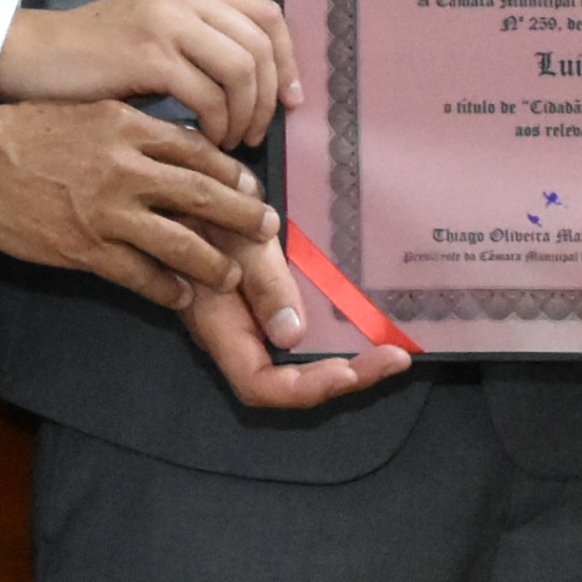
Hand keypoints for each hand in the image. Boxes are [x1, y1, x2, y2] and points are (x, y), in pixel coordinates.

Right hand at [0, 0, 301, 150]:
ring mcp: (166, 23)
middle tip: (255, 134)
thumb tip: (260, 83)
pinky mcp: (148, 56)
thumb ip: (202, 42)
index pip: (268, 15)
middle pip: (261, 46)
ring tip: (230, 142)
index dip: (289, 60)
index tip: (290, 101)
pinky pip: (210, 95)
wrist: (33, 57)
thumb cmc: (94, 58)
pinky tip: (205, 142)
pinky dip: (217, 125)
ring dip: (245, 115)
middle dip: (269, 98)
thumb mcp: (155, 33)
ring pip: (242, 71)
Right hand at [0, 99, 276, 308]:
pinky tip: (180, 297)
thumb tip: (176, 145)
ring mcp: (105, 210)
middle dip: (242, 215)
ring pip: (180, 242)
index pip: (197, 150)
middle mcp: (124, 166)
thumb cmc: (26, 132)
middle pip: (202, 194)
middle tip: (267, 229)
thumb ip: (133, 129)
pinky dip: (166, 289)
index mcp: (127, 127)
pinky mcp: (83, 248)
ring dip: (213, 263)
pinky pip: (139, 274)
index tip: (251, 185)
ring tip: (231, 274)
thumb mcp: (90, 113)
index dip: (231, 172)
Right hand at [182, 217, 415, 409]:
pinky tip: (366, 327)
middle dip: (344, 377)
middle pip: (289, 383)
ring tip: (391, 352)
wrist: (186, 194)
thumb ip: (263, 283)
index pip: (261, 385)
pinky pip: (302, 337)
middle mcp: (238, 338)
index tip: (351, 371)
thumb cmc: (206, 210)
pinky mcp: (265, 308)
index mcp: (221, 329)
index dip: (307, 387)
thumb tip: (293, 337)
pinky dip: (335, 339)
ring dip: (346, 364)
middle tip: (395, 359)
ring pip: (299, 365)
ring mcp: (252, 326)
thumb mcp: (237, 235)